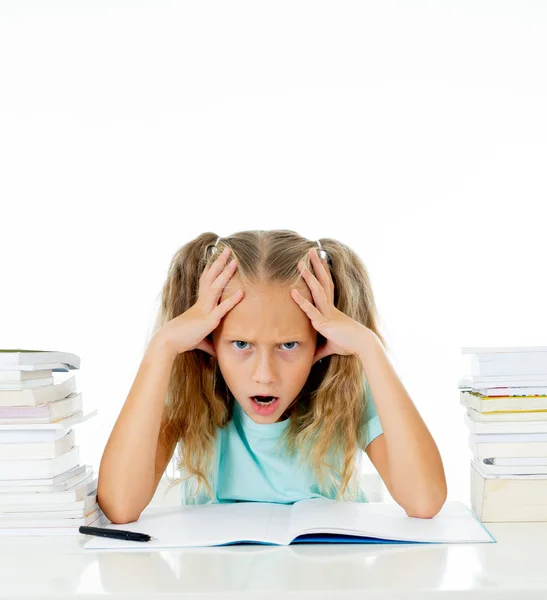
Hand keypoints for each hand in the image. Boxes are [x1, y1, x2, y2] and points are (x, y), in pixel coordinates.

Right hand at [156, 247, 244, 357]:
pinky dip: (232, 301)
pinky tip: (242, 292)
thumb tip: (218, 353)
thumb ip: (210, 344)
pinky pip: (222, 309)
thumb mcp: (200, 340)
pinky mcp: (209, 320)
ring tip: (235, 261)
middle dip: (220, 262)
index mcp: (200, 304)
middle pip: (211, 277)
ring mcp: (205, 310)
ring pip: (217, 287)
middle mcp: (203, 303)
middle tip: (228, 249)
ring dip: (226, 273)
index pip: (207, 281)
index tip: (218, 256)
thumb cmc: (182, 339)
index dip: (213, 268)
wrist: (169, 342)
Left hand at [291, 248, 367, 364]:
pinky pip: (311, 310)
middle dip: (316, 265)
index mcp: (331, 308)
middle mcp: (329, 307)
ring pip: (316, 290)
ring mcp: (327, 313)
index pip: (326, 286)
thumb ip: (319, 350)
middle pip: (322, 281)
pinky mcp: (324, 322)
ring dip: (308, 276)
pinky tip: (293, 292)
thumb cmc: (349, 344)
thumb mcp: (330, 347)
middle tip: (310, 250)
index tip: (318, 259)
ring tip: (300, 263)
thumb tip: (311, 360)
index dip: (321, 272)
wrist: (362, 346)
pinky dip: (302, 302)